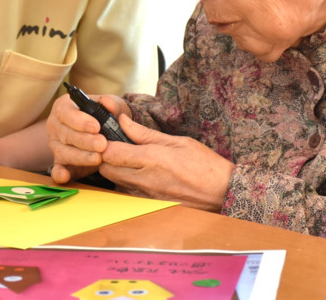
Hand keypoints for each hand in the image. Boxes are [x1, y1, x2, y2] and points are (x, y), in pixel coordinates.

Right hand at [47, 93, 131, 183]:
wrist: (107, 134)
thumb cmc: (105, 116)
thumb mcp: (113, 106)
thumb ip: (112, 103)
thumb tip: (107, 102)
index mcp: (64, 107)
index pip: (66, 112)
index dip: (80, 120)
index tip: (96, 127)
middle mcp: (56, 126)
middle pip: (65, 133)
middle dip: (84, 140)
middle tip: (102, 144)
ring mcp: (56, 145)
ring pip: (63, 152)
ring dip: (81, 156)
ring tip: (98, 158)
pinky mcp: (60, 162)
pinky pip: (57, 169)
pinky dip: (60, 173)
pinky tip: (65, 176)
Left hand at [99, 115, 234, 211]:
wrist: (221, 193)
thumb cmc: (203, 165)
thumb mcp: (177, 141)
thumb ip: (145, 134)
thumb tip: (123, 121)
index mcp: (152, 159)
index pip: (110, 153)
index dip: (104, 143)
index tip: (108, 135)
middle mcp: (144, 180)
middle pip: (106, 169)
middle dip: (105, 156)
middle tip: (115, 145)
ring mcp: (145, 195)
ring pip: (113, 182)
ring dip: (114, 169)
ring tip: (127, 158)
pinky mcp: (148, 204)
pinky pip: (126, 192)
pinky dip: (125, 181)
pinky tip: (137, 172)